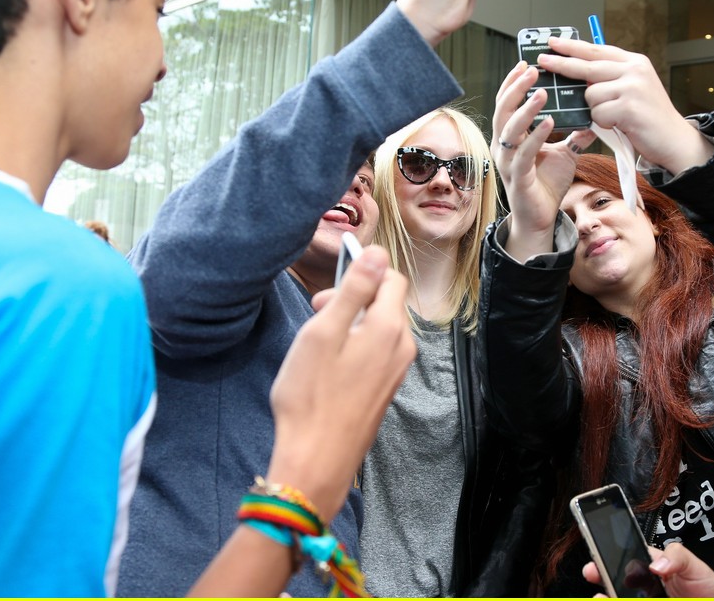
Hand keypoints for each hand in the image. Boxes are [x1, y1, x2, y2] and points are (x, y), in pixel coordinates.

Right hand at [265, 245, 414, 520]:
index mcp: (389, 329)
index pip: (392, 277)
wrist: (317, 460)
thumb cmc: (311, 397)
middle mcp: (402, 348)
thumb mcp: (324, 332)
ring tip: (319, 344)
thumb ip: (353, 289)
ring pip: (380, 328)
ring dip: (352, 324)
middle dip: (354, 300)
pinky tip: (328, 367)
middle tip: (317, 316)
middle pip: (386, 303)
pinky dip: (356, 347)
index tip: (329, 292)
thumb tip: (377, 254)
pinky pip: (377, 353)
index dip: (361, 275)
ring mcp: (396, 372)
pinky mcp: (385, 390)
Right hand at [491, 61, 595, 259]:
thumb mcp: (565, 154)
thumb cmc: (546, 184)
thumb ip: (575, 135)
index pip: (507, 103)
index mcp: (511, 137)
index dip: (513, 83)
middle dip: (516, 88)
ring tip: (541, 92)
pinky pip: (525, 153)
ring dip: (526, 108)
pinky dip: (537, 136)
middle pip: (503, 110)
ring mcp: (509, 162)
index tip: (525, 64)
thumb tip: (594, 118)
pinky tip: (550, 123)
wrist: (541, 217)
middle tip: (532, 70)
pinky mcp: (518, 177)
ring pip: (510, 129)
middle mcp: (504, 146)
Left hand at [537, 38, 712, 174]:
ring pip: (590, 95)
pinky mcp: (629, 106)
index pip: (597, 50)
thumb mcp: (634, 89)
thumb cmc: (649, 119)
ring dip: (596, 110)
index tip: (553, 43)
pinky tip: (621, 125)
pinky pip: (598, 113)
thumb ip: (612, 78)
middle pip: (587, 66)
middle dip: (562, 65)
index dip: (572, 46)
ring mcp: (632, 87)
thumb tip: (579, 75)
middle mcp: (634, 70)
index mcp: (634, 63)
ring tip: (617, 117)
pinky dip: (604, 123)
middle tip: (541, 62)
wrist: (675, 141)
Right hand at [580, 543, 713, 597]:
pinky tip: (612, 599)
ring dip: (609, 594)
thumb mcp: (692, 563)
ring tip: (602, 595)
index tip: (597, 558)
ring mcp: (643, 596)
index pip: (624, 557)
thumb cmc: (703, 583)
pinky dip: (617, 600)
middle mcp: (642, 583)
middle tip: (592, 572)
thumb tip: (656, 565)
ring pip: (620, 594)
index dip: (607, 556)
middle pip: (616, 578)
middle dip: (601, 575)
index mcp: (649, 564)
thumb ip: (676, 556)